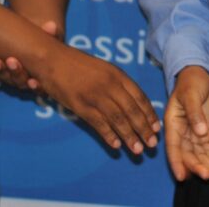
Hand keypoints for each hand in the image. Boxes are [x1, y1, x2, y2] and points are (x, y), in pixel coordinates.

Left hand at [0, 20, 60, 90]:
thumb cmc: (43, 46)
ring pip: (6, 79)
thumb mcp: (49, 42)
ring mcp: (12, 79)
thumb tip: (51, 25)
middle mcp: (26, 81)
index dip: (35, 87)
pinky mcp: (1, 74)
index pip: (38, 88)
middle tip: (11, 61)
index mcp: (41, 78)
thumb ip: (51, 36)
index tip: (32, 81)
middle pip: (20, 83)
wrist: (29, 44)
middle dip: (15, 73)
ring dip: (1, 70)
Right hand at [35, 43, 160, 154]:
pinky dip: (109, 135)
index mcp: (117, 74)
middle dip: (143, 128)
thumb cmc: (77, 64)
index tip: (156, 127)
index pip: (139, 96)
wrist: (51, 58)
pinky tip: (116, 145)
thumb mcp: (103, 68)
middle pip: (131, 110)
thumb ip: (117, 83)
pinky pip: (98, 123)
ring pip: (118, 119)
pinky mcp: (80, 105)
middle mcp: (109, 84)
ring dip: (129, 136)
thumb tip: (132, 103)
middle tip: (152, 144)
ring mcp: (95, 95)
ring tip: (138, 150)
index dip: (149, 113)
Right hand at [165, 66, 208, 180]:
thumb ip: (194, 114)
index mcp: (173, 124)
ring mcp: (194, 134)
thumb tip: (200, 133)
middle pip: (189, 154)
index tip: (182, 177)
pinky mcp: (205, 133)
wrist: (201, 74)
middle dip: (199, 166)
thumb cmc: (191, 82)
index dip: (177, 162)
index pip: (173, 147)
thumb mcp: (190, 95)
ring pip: (201, 154)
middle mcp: (182, 133)